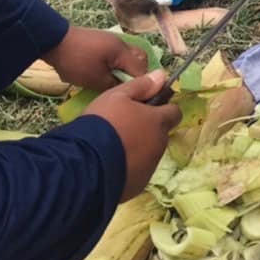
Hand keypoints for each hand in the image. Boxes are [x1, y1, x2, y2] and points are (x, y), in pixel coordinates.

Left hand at [42, 26, 149, 90]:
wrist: (52, 41)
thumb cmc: (76, 62)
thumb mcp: (95, 80)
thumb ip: (114, 85)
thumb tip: (125, 89)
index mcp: (122, 52)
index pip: (142, 70)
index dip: (141, 85)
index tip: (136, 98)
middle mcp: (121, 43)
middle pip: (140, 59)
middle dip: (137, 75)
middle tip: (126, 88)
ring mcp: (111, 40)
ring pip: (129, 56)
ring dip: (126, 68)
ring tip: (116, 82)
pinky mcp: (102, 41)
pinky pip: (118, 54)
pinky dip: (117, 64)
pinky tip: (107, 73)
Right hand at [82, 70, 182, 200]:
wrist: (85, 164)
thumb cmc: (102, 123)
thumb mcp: (117, 96)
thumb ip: (141, 85)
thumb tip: (162, 76)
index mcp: (157, 121)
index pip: (175, 112)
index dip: (163, 109)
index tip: (148, 108)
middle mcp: (159, 144)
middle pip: (161, 134)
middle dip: (149, 130)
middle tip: (124, 127)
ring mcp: (150, 167)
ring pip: (150, 153)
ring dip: (139, 149)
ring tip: (114, 147)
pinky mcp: (139, 184)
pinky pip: (138, 172)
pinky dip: (130, 167)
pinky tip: (111, 164)